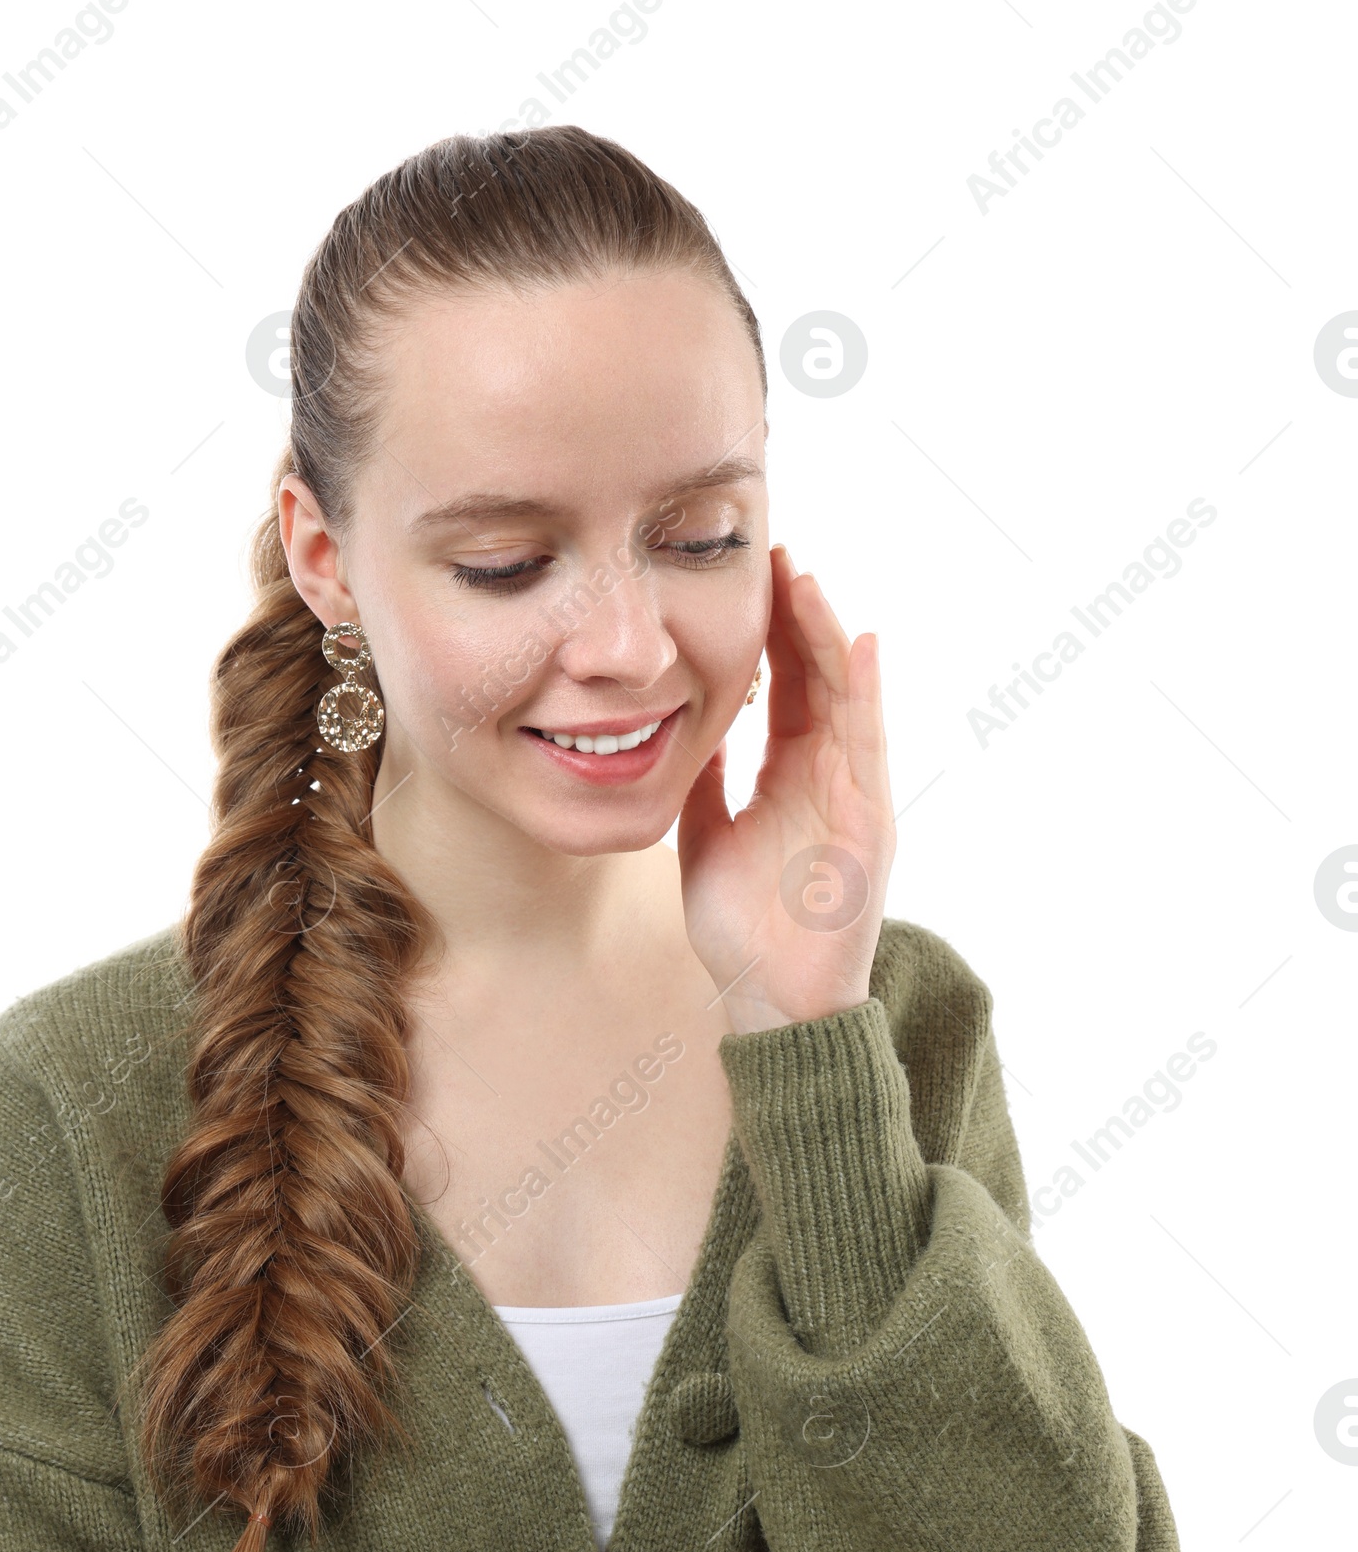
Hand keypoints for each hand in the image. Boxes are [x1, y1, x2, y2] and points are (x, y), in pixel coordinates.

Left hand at [677, 547, 894, 1033]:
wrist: (770, 1002)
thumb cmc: (742, 930)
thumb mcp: (707, 836)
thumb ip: (703, 780)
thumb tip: (682, 725)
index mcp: (789, 776)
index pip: (784, 686)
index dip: (768, 631)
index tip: (746, 574)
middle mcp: (828, 777)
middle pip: (817, 677)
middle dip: (798, 613)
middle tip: (776, 548)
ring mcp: (853, 798)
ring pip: (845, 698)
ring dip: (828, 637)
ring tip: (807, 578)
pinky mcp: (870, 826)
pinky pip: (869, 749)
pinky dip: (867, 696)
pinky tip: (862, 645)